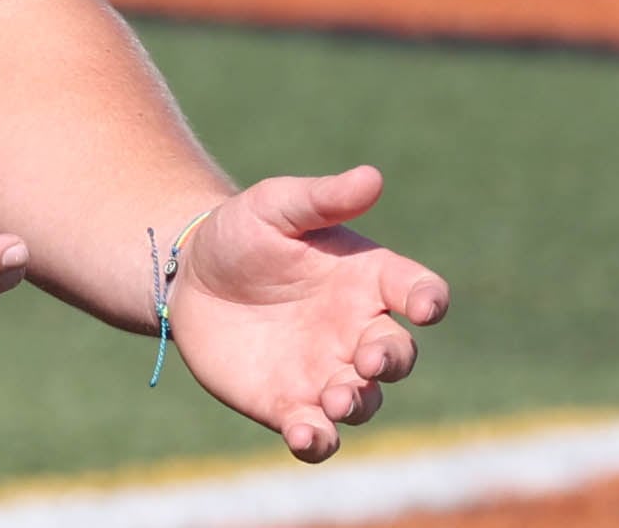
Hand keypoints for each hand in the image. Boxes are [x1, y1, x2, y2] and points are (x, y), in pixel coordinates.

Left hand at [163, 166, 448, 462]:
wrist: (189, 277)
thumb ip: (322, 198)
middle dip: (391, 361)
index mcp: (366, 278)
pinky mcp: (290, 404)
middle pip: (398, 355)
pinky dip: (319, 440)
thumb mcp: (275, 205)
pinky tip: (306, 435)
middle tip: (368, 358)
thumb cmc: (242, 233)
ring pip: (364, 401)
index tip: (424, 305)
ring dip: (358, 404)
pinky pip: (318, 433)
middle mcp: (356, 330)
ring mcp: (327, 372)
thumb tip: (372, 177)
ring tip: (336, 398)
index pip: (416, 289)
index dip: (428, 298)